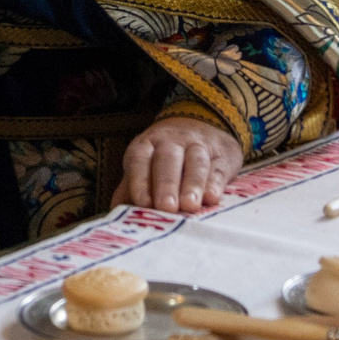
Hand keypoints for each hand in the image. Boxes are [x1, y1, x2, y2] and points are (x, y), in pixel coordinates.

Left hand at [111, 116, 242, 213]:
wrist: (203, 125)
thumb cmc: (166, 157)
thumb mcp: (145, 165)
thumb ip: (131, 188)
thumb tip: (116, 214)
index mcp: (147, 145)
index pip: (140, 160)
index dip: (140, 180)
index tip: (142, 203)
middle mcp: (172, 141)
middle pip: (168, 160)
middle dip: (167, 184)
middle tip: (167, 207)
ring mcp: (198, 145)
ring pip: (195, 162)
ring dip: (192, 184)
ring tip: (190, 206)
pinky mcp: (222, 154)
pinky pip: (218, 166)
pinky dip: (215, 182)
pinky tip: (213, 198)